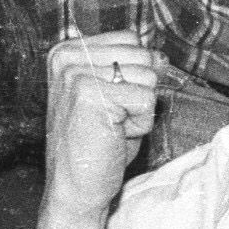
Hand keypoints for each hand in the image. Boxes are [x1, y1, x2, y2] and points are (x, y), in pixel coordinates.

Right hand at [42, 31, 163, 221]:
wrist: (75, 188)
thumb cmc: (97, 143)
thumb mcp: (116, 95)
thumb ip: (135, 68)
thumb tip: (162, 57)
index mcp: (67, 51)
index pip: (131, 39)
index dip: (133, 75)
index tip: (108, 102)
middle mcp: (67, 57)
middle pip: (142, 55)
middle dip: (138, 92)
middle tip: (110, 119)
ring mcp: (76, 75)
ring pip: (148, 77)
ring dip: (140, 109)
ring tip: (111, 127)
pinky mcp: (91, 95)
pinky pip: (148, 99)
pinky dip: (140, 123)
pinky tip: (114, 135)